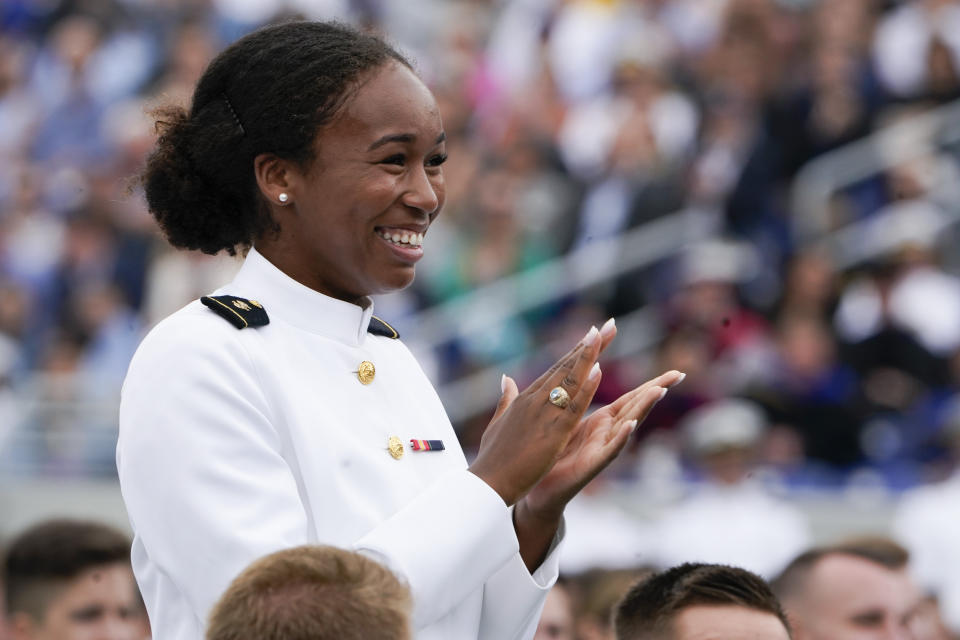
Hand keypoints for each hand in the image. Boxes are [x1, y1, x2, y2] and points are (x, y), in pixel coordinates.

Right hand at [468, 324, 604, 505]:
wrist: (486, 482)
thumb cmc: (492, 458)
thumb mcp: (499, 423)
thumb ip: (505, 399)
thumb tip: (506, 378)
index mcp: (524, 399)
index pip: (556, 370)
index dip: (576, 352)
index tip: (592, 335)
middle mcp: (534, 401)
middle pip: (566, 367)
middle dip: (588, 346)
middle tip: (608, 326)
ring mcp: (542, 415)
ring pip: (569, 380)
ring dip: (588, 357)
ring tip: (604, 335)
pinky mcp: (551, 433)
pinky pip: (572, 407)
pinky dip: (584, 388)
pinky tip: (597, 371)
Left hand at [518, 368, 684, 519]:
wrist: (540, 490)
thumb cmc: (553, 456)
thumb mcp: (568, 423)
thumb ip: (581, 402)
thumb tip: (589, 374)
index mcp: (602, 421)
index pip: (631, 398)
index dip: (651, 383)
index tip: (675, 371)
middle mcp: (608, 434)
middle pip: (636, 407)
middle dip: (657, 390)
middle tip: (678, 374)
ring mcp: (603, 449)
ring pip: (627, 424)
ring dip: (643, 408)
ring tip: (659, 391)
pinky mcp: (592, 465)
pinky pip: (609, 450)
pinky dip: (621, 438)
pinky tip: (631, 426)